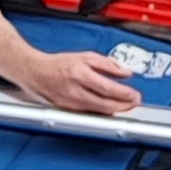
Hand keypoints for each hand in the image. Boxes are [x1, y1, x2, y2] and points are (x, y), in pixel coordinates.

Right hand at [10, 44, 144, 116]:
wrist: (35, 72)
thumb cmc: (58, 64)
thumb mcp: (85, 56)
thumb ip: (108, 64)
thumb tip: (125, 72)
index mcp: (80, 75)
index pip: (108, 88)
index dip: (125, 94)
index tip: (135, 95)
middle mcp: (76, 91)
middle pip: (106, 104)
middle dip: (124, 105)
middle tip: (135, 101)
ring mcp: (72, 103)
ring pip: (99, 111)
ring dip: (115, 109)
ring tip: (126, 105)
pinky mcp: (69, 110)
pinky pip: (91, 113)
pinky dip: (102, 111)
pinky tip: (109, 107)